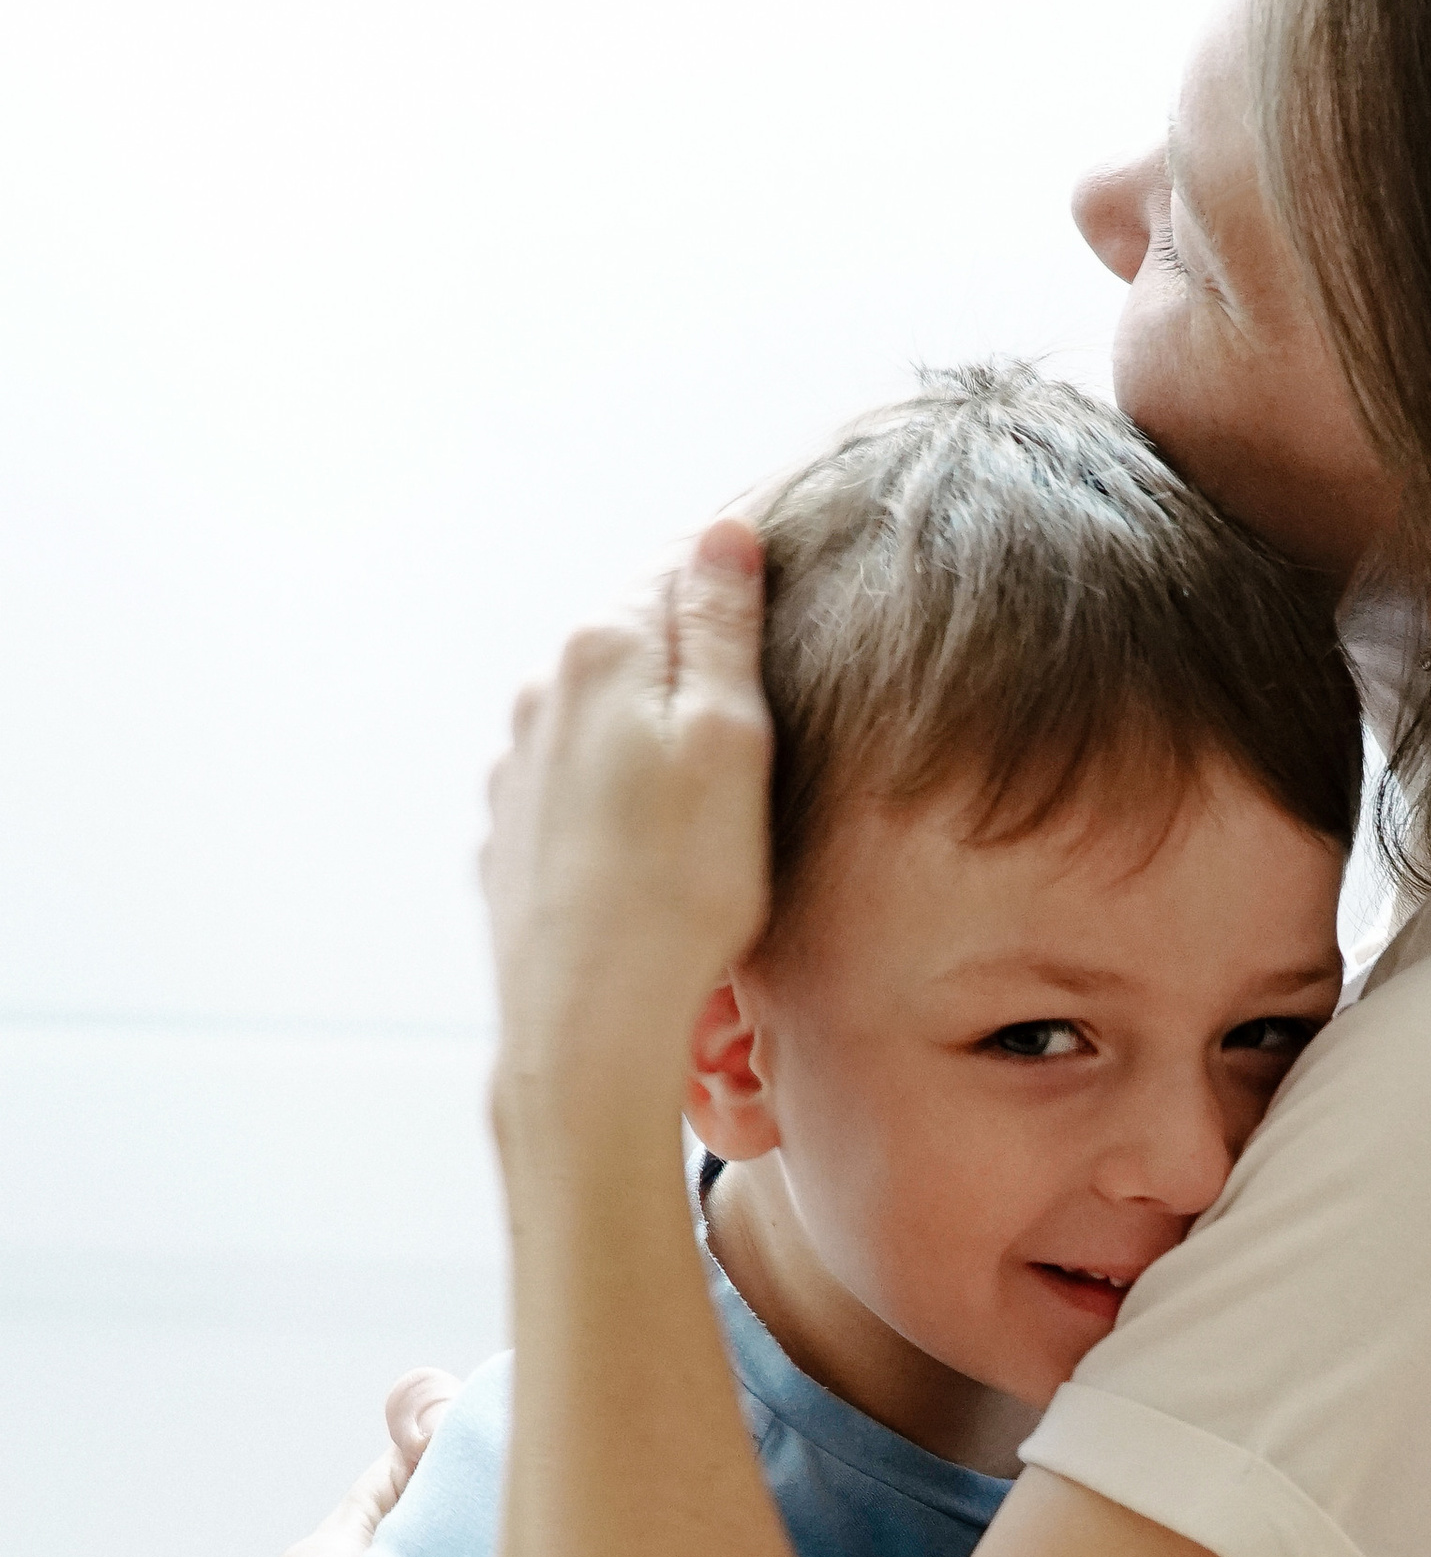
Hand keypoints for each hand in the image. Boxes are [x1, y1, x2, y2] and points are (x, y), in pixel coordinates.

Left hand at [481, 521, 772, 1103]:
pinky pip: (578, 785)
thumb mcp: (733, 742)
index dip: (740, 578)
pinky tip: (655, 847)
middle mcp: (543, 693)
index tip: (792, 597)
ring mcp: (517, 767)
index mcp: (604, 650)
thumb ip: (723, 626)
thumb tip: (723, 531)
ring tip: (714, 794)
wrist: (589, 1025)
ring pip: (603, 716)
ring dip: (653, 731)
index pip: (681, 566)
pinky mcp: (512, 835)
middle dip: (695, 661)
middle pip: (637, 642)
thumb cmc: (681, 891)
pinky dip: (618, 794)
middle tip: (767, 710)